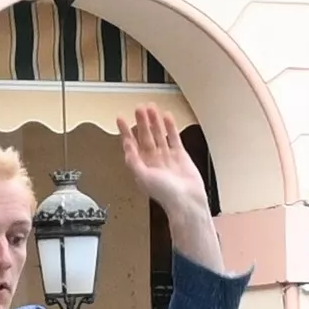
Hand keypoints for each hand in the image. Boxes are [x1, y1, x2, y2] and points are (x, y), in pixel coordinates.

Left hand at [117, 101, 214, 249]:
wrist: (187, 201)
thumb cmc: (166, 194)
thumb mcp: (143, 176)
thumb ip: (133, 161)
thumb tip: (126, 146)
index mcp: (141, 166)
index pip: (131, 144)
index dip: (125, 131)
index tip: (121, 118)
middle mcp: (152, 160)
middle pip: (145, 136)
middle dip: (141, 122)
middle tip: (139, 108)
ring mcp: (166, 157)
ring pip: (158, 134)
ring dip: (154, 121)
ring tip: (152, 108)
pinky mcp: (180, 155)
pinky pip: (173, 138)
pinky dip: (170, 127)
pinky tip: (167, 117)